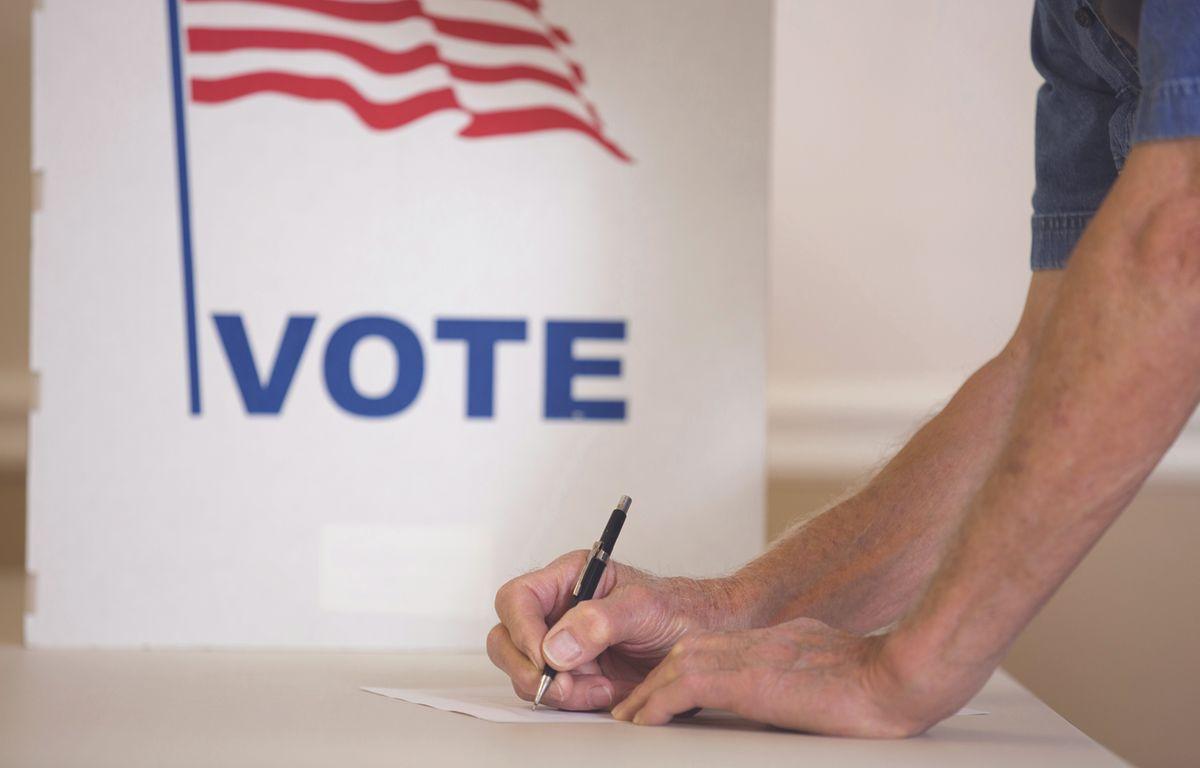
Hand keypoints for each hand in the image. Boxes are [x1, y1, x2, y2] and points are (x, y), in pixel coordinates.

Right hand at [487, 551, 746, 710]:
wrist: (709, 639)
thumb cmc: (682, 608)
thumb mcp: (645, 607)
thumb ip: (599, 622)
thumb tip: (554, 647)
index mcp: (568, 578)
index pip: (517, 598)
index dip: (520, 628)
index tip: (542, 656)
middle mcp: (558, 610)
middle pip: (506, 638)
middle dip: (526, 667)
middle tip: (558, 685)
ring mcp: (563, 645)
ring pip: (525, 672)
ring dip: (558, 688)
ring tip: (602, 684)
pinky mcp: (575, 675)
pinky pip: (553, 694)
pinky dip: (575, 700)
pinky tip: (607, 690)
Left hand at [611, 617, 970, 737]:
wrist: (894, 677)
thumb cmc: (877, 684)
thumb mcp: (826, 673)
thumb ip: (796, 679)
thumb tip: (782, 700)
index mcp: (775, 641)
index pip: (713, 652)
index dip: (683, 673)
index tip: (664, 694)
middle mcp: (755, 641)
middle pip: (687, 655)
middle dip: (657, 682)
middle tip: (634, 708)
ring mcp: (747, 654)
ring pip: (677, 666)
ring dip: (650, 693)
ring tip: (632, 717)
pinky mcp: (743, 678)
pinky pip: (683, 687)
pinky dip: (658, 704)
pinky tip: (647, 721)